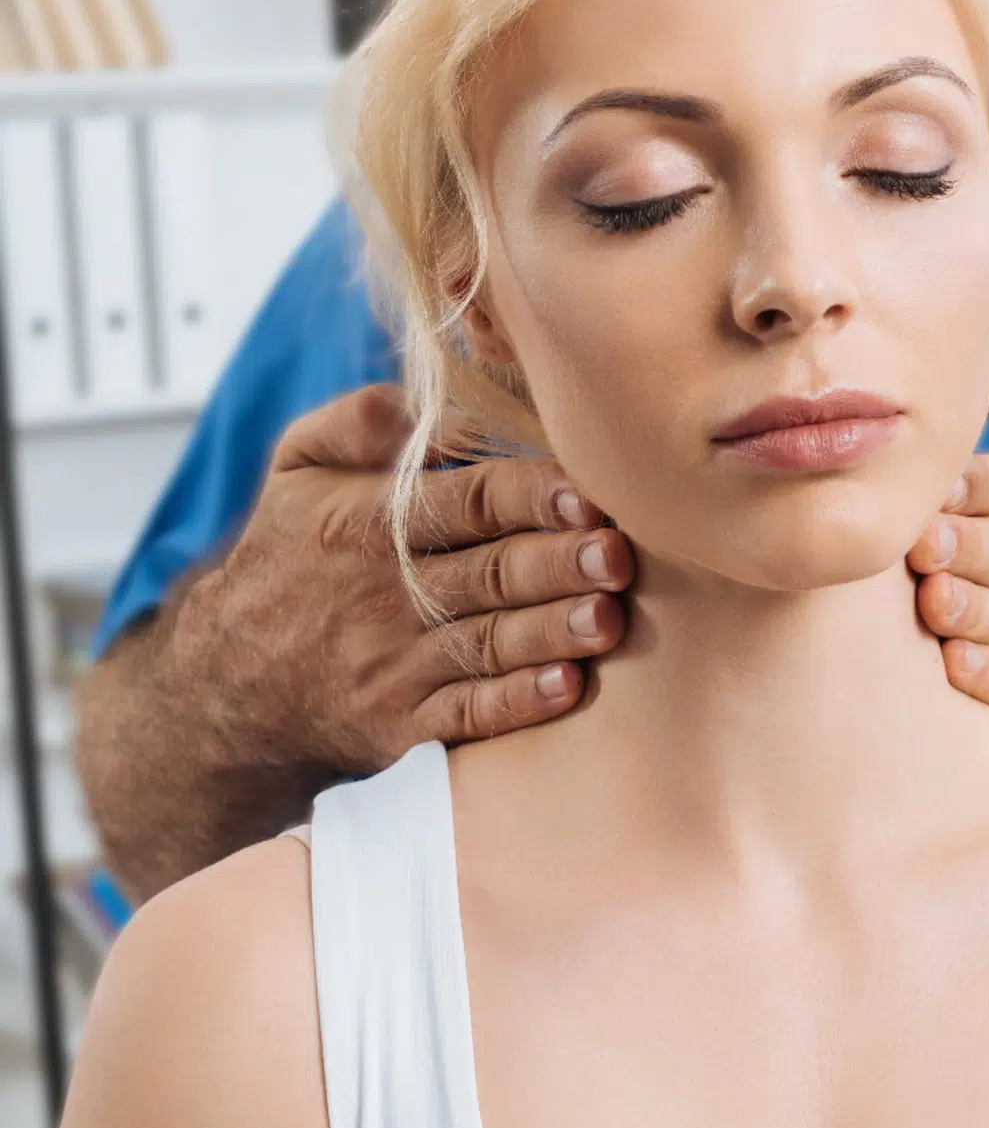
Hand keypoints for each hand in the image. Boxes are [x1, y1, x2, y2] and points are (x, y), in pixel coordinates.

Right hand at [185, 383, 633, 772]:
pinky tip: (567, 687)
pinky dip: (518, 702)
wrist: (229, 681)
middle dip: (559, 563)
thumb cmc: (285, 560)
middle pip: (489, 573)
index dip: (531, 497)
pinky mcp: (401, 726)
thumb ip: (360, 422)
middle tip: (620, 555)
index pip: (466, 502)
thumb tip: (431, 401)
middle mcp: (383, 595)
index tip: (588, 493)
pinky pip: (468, 715)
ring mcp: (394, 666)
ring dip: (552, 632)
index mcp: (366, 524)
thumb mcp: (296, 471)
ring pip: (488, 644)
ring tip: (608, 619)